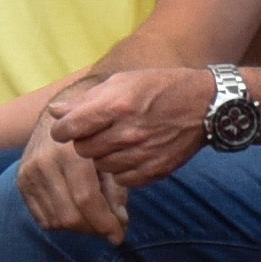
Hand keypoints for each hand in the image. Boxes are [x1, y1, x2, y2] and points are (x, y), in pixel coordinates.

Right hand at [12, 119, 129, 244]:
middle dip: (94, 229)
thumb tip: (119, 226)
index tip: (118, 236)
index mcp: (69, 151)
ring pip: (56, 221)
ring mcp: (29, 172)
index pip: (86, 199)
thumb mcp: (110, 156)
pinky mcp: (21, 181)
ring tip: (95, 220)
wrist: (59, 115)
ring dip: (80, 228)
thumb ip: (116, 192)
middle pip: (70, 215)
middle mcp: (44, 162)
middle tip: (109, 228)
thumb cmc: (92, 135)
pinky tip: (77, 212)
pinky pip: (43, 219)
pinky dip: (63, 223)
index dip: (105, 223)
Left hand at [52, 68, 217, 188]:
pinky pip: (122, 180)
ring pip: (101, 166)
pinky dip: (121, 170)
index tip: (65, 129)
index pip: (70, 128)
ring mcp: (142, 154)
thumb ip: (87, 99)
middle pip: (83, 150)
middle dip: (83, 142)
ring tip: (115, 142)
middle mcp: (128, 132)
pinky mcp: (154, 170)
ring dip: (102, 156)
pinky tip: (130, 154)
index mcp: (117, 105)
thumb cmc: (159, 88)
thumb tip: (55, 112)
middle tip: (94, 133)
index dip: (62, 130)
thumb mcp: (123, 81)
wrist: (204, 105)